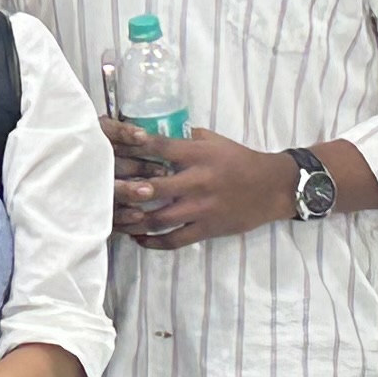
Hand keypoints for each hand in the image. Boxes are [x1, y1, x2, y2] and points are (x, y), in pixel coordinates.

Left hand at [109, 126, 300, 252]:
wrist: (272, 187)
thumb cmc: (240, 160)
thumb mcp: (215, 140)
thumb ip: (185, 138)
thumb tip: (154, 134)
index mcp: (199, 155)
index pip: (160, 148)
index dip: (134, 146)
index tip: (111, 146)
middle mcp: (197, 182)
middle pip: (153, 188)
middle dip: (126, 191)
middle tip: (104, 192)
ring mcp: (202, 208)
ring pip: (159, 219)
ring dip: (133, 221)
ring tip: (114, 220)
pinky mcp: (207, 229)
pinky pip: (175, 240)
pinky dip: (154, 242)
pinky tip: (139, 238)